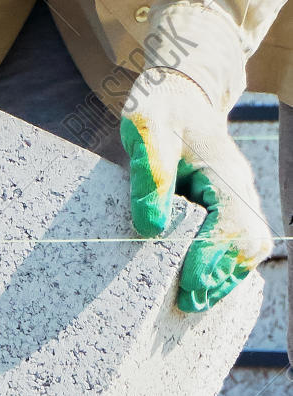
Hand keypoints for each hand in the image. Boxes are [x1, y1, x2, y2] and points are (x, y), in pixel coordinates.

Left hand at [120, 67, 272, 311]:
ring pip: (246, 249)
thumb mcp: (146, 132)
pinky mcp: (224, 207)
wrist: (177, 93)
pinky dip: (219, 267)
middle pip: (249, 245)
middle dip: (221, 276)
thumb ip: (149, 177)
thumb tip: (151, 228)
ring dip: (222, 277)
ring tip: (190, 302)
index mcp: (225, 174)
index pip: (234, 226)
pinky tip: (194, 285)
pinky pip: (233, 244)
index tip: (187, 283)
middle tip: (187, 302)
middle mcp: (239, 190)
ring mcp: (236, 200)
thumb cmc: (159, 110)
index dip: (213, 258)